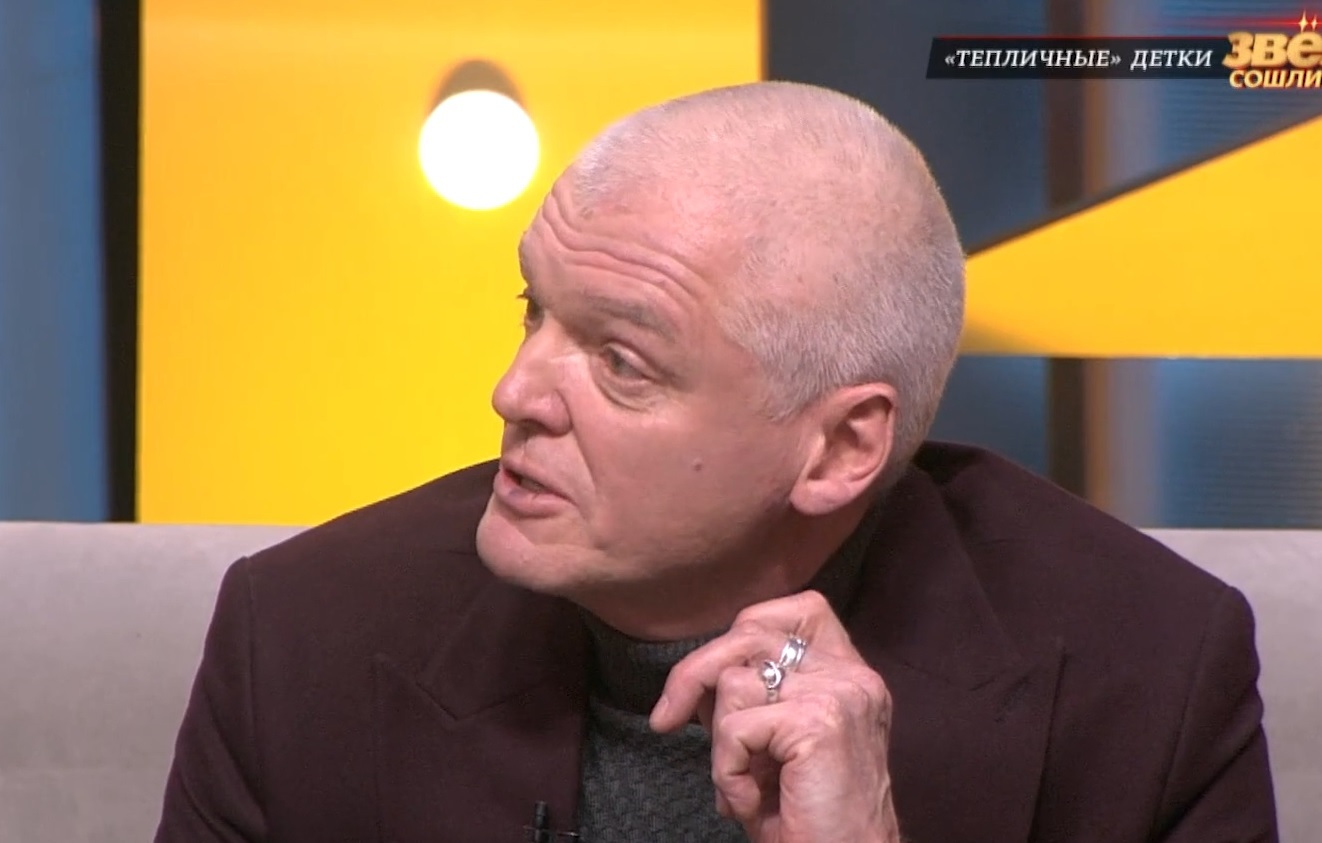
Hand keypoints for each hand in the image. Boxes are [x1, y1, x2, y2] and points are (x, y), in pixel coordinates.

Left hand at [649, 590, 899, 842]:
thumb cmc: (812, 819)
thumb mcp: (781, 745)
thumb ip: (758, 699)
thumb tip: (696, 681)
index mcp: (851, 675)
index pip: (797, 608)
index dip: (743, 633)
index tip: (708, 680)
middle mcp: (852, 676)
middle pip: (751, 632)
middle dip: (696, 673)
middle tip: (668, 718)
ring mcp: (839, 695)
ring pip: (734, 682)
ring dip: (719, 743)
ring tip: (742, 786)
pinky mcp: (817, 723)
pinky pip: (734, 728)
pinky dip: (725, 771)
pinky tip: (748, 802)